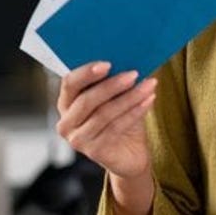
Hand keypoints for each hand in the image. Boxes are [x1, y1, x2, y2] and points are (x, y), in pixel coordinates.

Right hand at [55, 61, 157, 179]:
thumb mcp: (115, 98)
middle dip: (112, 85)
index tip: (108, 63)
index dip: (87, 72)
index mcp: (66, 103)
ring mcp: (78, 139)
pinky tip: (149, 99)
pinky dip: (135, 111)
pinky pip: (116, 127)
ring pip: (104, 113)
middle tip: (134, 73)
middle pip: (87, 100)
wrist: (129, 154)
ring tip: (148, 85)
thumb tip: (127, 59)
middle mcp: (66, 122)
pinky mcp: (94, 151)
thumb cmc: (120, 120)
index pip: (69, 83)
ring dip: (130, 97)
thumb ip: (113, 81)